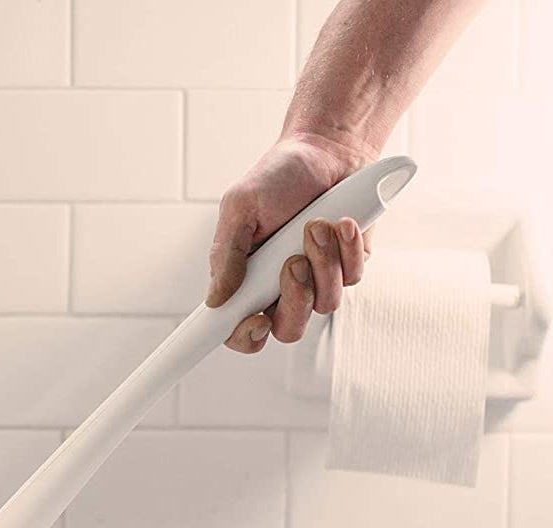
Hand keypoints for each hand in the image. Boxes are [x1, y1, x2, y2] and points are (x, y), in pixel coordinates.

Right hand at [206, 135, 372, 352]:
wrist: (328, 150)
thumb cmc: (278, 176)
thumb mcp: (240, 207)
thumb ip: (226, 256)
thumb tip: (216, 300)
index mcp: (244, 279)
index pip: (236, 329)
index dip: (245, 337)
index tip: (257, 320)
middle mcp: (278, 288)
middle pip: (287, 329)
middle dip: (295, 299)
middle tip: (293, 262)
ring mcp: (315, 280)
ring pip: (324, 305)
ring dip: (324, 264)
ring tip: (317, 224)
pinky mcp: (346, 267)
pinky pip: (352, 279)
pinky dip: (348, 249)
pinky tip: (342, 221)